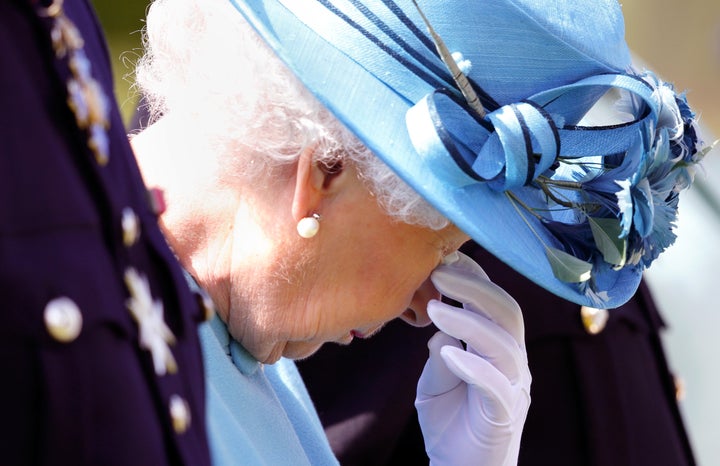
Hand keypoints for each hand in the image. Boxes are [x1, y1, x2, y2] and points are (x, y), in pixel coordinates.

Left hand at [415, 251, 530, 465]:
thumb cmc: (450, 423)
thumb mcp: (434, 381)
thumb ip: (440, 352)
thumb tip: (437, 327)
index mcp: (498, 347)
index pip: (494, 303)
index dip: (474, 277)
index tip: (444, 258)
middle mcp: (512, 362)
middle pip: (506, 312)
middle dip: (475, 288)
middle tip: (438, 272)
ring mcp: (513, 387)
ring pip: (504, 343)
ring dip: (468, 321)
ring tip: (433, 308)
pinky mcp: (505, 415)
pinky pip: (496, 384)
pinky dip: (473, 365)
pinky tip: (447, 352)